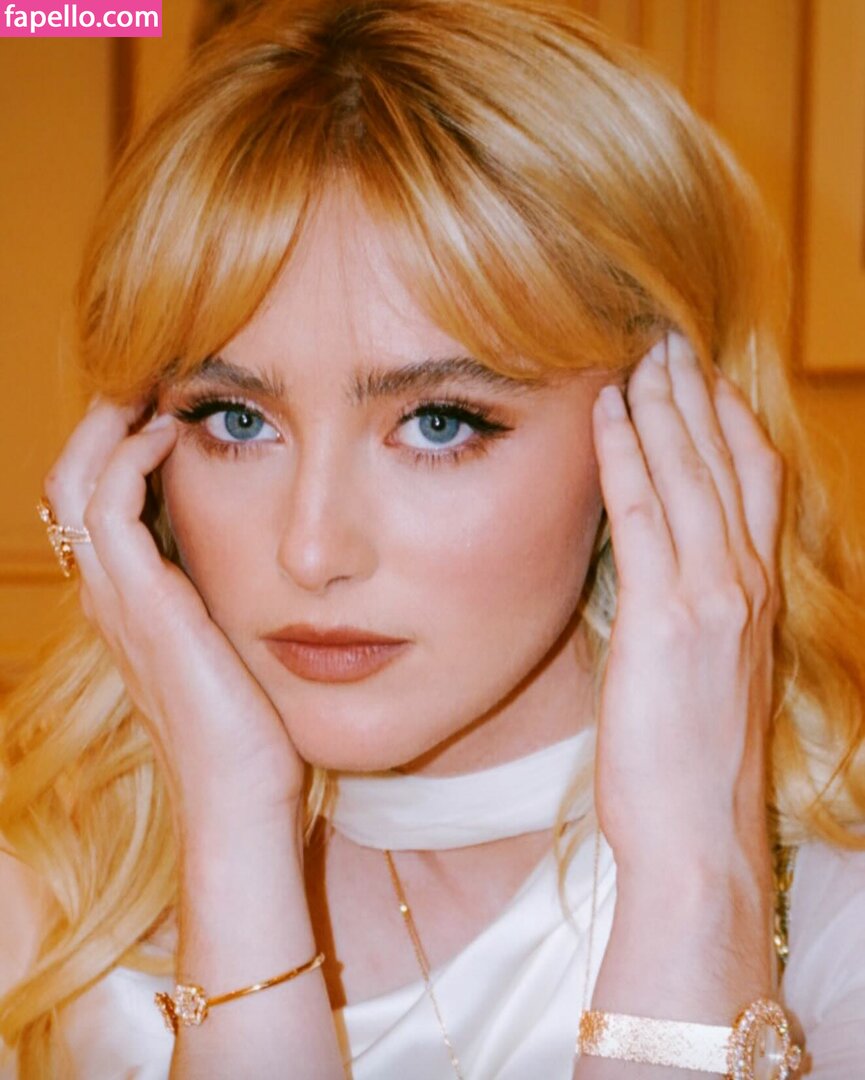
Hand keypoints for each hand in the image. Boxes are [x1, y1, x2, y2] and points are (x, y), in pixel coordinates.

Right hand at [43, 399, 306, 836]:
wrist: (242, 801)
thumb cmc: (253, 734)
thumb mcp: (236, 652)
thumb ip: (230, 605)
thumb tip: (270, 562)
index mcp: (130, 607)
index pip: (96, 503)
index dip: (116, 446)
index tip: (166, 404)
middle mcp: (110, 598)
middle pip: (69, 480)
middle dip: (102, 421)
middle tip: (150, 378)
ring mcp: (117, 602)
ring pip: (74, 481)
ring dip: (108, 423)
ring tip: (153, 385)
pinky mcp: (143, 605)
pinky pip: (110, 504)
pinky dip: (129, 455)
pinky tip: (177, 431)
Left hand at [591, 334, 783, 881]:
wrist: (698, 835)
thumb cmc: (689, 761)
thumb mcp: (704, 671)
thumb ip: (690, 607)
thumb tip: (653, 565)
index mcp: (757, 594)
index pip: (752, 481)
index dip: (726, 419)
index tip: (698, 374)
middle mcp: (747, 583)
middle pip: (728, 460)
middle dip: (697, 392)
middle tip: (668, 339)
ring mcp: (713, 597)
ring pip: (691, 473)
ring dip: (662, 405)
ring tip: (638, 354)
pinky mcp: (667, 618)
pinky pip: (645, 515)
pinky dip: (625, 456)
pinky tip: (605, 413)